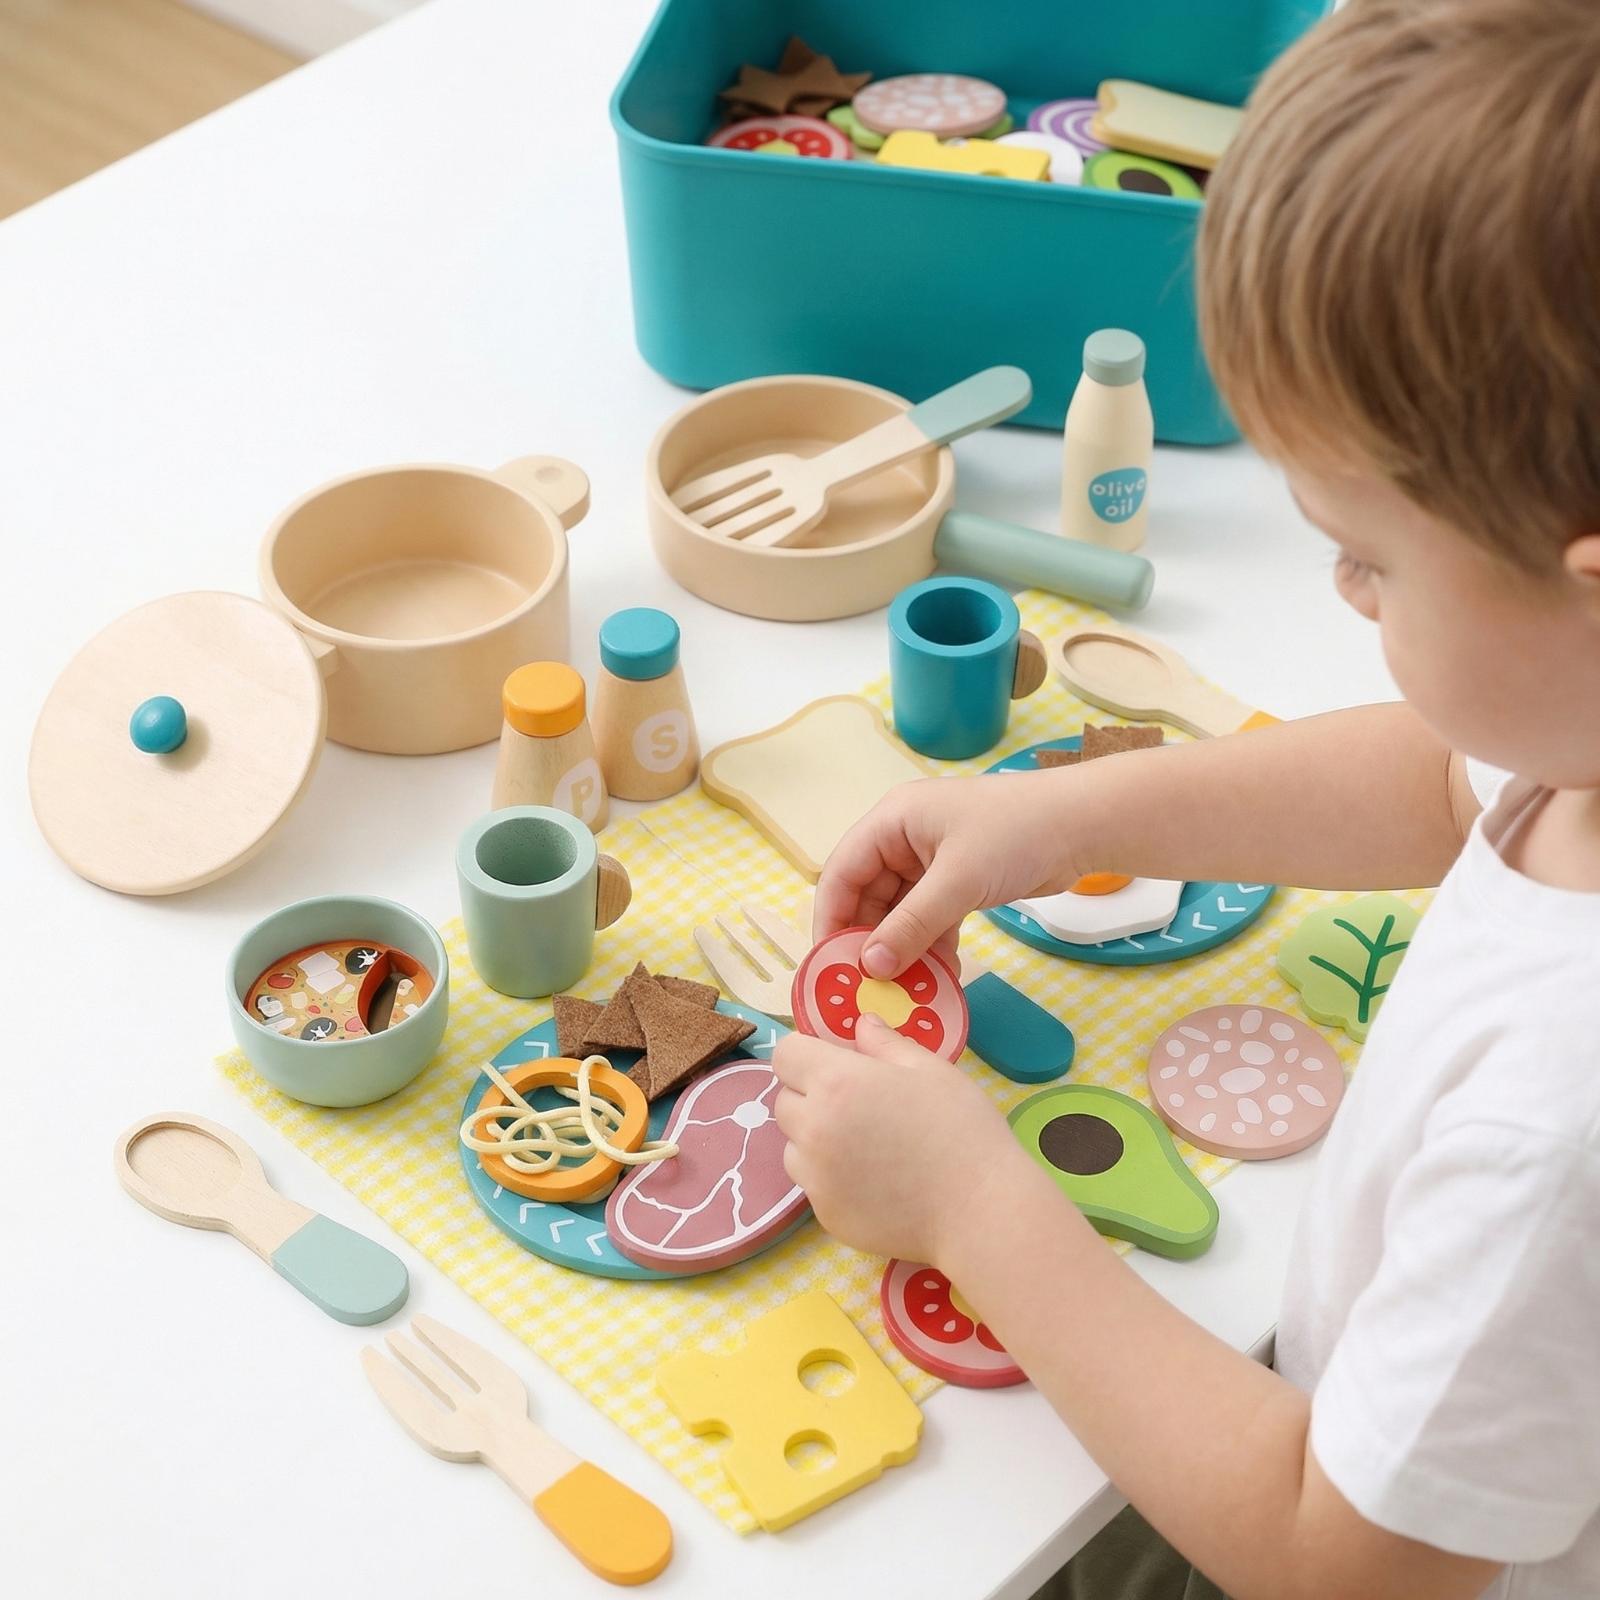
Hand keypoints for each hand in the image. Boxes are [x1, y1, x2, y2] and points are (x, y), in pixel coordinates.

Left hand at [773, 1014, 1037, 1265]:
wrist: (979, 1210)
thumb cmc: (962, 1129)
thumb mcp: (930, 1070)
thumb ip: (885, 1043)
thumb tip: (860, 1025)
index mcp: (835, 1082)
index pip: (785, 1055)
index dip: (807, 1054)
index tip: (835, 1064)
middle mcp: (813, 1128)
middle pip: (785, 1101)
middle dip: (812, 1096)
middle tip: (860, 1107)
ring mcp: (815, 1177)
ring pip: (794, 1146)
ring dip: (816, 1140)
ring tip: (868, 1148)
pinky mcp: (825, 1215)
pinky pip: (814, 1185)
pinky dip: (833, 1179)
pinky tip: (876, 1183)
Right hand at [814, 771, 1092, 978]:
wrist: (1085, 825)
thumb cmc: (1017, 833)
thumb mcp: (958, 880)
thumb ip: (912, 925)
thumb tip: (871, 967)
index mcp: (892, 821)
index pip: (841, 872)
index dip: (831, 919)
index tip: (829, 966)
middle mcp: (905, 838)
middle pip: (868, 896)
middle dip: (869, 942)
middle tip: (867, 988)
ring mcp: (933, 861)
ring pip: (901, 912)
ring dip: (903, 949)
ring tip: (902, 991)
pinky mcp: (960, 880)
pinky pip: (931, 918)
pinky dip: (932, 946)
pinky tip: (937, 977)